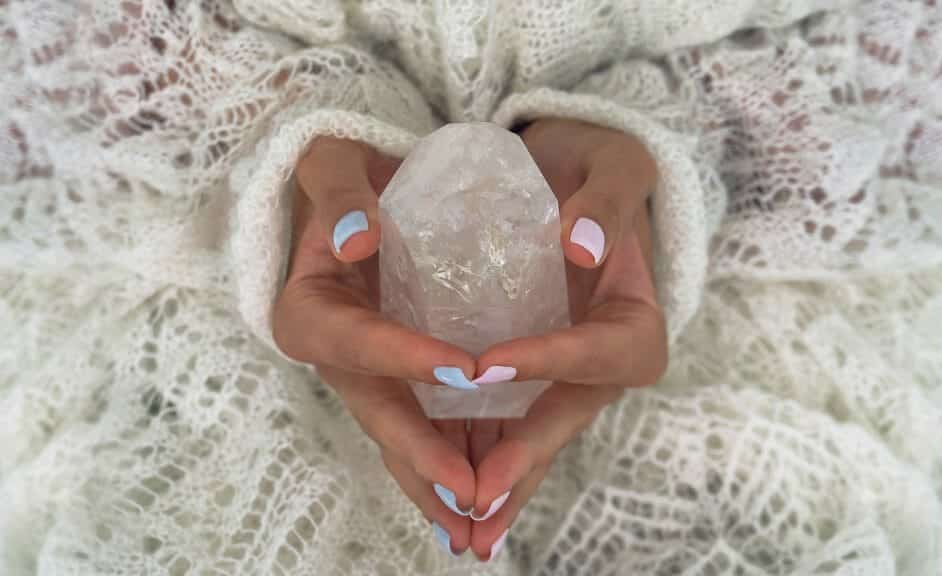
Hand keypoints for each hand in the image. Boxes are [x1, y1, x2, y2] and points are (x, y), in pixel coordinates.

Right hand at [272, 137, 479, 552]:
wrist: (355, 197)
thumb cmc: (342, 180)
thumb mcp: (332, 164)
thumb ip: (338, 191)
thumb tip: (358, 236)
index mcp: (309, 311)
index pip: (358, 341)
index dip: (405, 358)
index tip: (465, 369)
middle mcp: (334, 356)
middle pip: (378, 411)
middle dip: (424, 455)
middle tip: (470, 493)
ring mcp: (367, 375)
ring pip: (399, 437)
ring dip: (436, 482)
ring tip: (480, 523)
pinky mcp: (396, 381)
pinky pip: (422, 428)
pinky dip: (447, 462)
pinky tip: (484, 499)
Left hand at [465, 119, 667, 559]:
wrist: (569, 172)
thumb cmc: (596, 164)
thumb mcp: (614, 163)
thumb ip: (608, 201)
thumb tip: (583, 247)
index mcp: (634, 317)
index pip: (600, 351)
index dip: (551, 362)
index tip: (488, 366)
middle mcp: (602, 360)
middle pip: (566, 415)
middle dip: (523, 458)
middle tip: (478, 496)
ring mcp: (564, 376)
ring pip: (534, 437)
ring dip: (499, 483)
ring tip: (459, 524)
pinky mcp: (530, 378)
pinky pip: (507, 425)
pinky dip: (480, 459)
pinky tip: (443, 491)